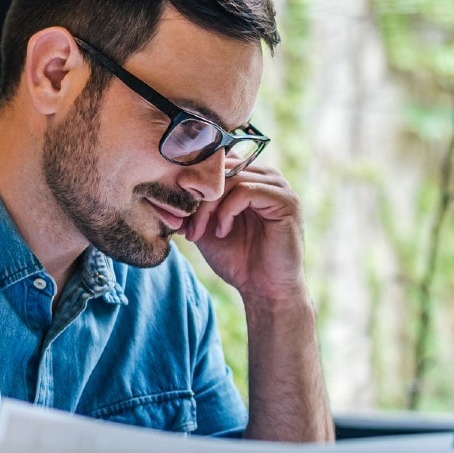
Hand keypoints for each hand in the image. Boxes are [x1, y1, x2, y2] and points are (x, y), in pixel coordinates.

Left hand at [182, 162, 308, 305]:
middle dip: (199, 197)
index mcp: (252, 179)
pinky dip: (227, 211)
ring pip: (232, 179)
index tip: (177, 208)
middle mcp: (268, 177)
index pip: (219, 162)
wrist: (264, 290)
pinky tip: (223, 231)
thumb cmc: (239, 260)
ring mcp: (279, 187)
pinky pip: (247, 191)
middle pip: (223, 169)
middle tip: (188, 225)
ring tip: (202, 232)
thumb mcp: (206, 229)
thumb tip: (167, 191)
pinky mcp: (286, 201)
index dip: (195, 182)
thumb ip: (192, 207)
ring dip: (209, 207)